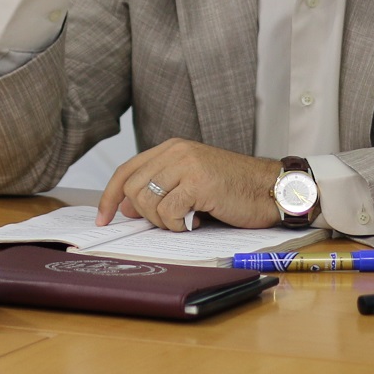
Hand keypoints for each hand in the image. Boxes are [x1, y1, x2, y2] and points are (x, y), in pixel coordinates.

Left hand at [98, 139, 283, 231]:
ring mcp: (187, 164)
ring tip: (186, 219)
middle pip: (132, 188)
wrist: (270, 188)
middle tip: (169, 221)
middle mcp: (176, 151)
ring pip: (147, 201)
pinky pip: (168, 211)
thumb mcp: (191, 184)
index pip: (126, 171)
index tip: (103, 219)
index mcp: (171, 148)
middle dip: (144, 214)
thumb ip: (160, 188)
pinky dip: (178, 224)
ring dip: (163, 221)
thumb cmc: (234, 189)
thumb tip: (127, 207)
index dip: (109, 197)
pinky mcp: (198, 181)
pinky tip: (197, 220)